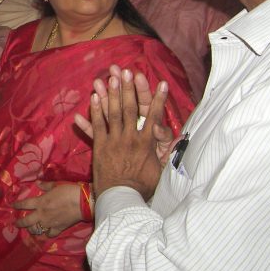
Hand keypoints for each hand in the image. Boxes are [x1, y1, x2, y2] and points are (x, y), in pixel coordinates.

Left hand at [13, 181, 80, 237]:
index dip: (16, 205)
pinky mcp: (58, 228)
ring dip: (31, 229)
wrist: (82, 203)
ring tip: (30, 228)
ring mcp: (49, 223)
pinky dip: (46, 234)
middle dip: (19, 223)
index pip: (24, 204)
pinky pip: (49, 234)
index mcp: (40, 202)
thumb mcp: (55, 185)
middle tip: (16, 224)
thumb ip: (45, 186)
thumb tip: (37, 183)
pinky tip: (45, 233)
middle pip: (26, 221)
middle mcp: (42, 214)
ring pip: (36, 229)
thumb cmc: (68, 191)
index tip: (11, 206)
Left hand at [83, 68, 169, 199]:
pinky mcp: (101, 147)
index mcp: (148, 143)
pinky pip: (98, 125)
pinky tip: (93, 97)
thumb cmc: (143, 188)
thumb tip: (176, 142)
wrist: (121, 199)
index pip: (154, 116)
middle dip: (129, 88)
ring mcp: (115, 141)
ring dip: (111, 94)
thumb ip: (165, 154)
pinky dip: (95, 111)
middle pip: (131, 108)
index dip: (157, 99)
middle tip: (127, 71)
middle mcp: (131, 138)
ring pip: (113, 113)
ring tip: (110, 77)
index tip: (161, 82)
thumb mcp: (160, 171)